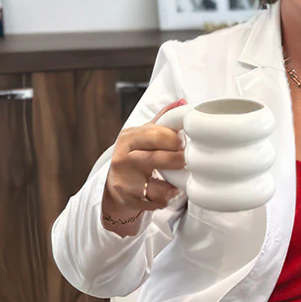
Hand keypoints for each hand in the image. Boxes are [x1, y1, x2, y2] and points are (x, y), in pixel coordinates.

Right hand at [101, 100, 187, 235]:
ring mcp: (125, 179)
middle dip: (177, 158)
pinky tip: (170, 190)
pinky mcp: (130, 198)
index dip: (175, 138)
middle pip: (156, 157)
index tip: (184, 143)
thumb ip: (162, 120)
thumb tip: (181, 103)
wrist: (115, 188)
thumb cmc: (135, 157)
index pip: (156, 133)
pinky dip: (168, 196)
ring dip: (175, 179)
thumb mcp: (144, 136)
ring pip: (157, 181)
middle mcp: (123, 158)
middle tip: (185, 160)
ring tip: (180, 177)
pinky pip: (157, 198)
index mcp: (129, 138)